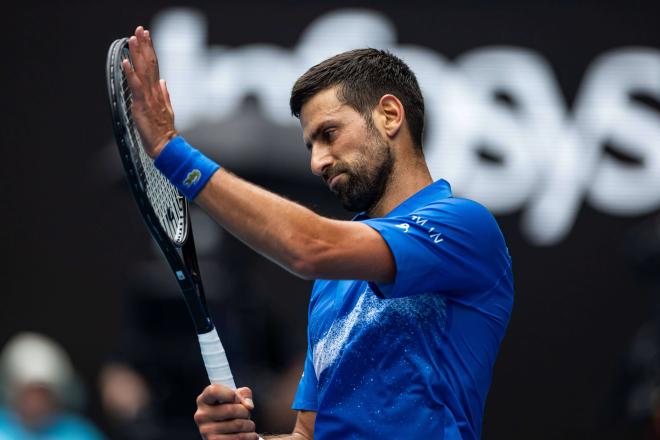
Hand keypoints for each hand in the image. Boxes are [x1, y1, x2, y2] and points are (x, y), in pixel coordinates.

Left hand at [122, 26, 176, 157]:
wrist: (166, 145)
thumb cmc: (164, 131)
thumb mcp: (167, 109)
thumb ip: (165, 94)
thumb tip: (163, 82)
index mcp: (158, 92)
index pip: (154, 66)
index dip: (150, 50)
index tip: (147, 37)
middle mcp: (154, 91)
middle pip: (150, 64)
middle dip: (145, 46)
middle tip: (140, 30)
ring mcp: (149, 97)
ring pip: (143, 71)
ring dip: (138, 54)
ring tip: (133, 39)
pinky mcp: (142, 105)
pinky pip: (136, 86)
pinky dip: (131, 74)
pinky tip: (126, 62)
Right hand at [194, 384, 258, 439]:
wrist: (224, 432)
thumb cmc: (230, 410)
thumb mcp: (236, 397)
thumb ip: (244, 394)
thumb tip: (248, 406)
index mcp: (204, 399)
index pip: (214, 391)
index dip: (230, 394)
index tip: (236, 399)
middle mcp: (201, 415)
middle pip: (231, 409)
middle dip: (245, 412)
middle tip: (246, 414)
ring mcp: (206, 431)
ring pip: (238, 425)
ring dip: (249, 425)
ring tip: (248, 425)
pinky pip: (238, 439)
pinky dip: (250, 436)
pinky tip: (248, 434)